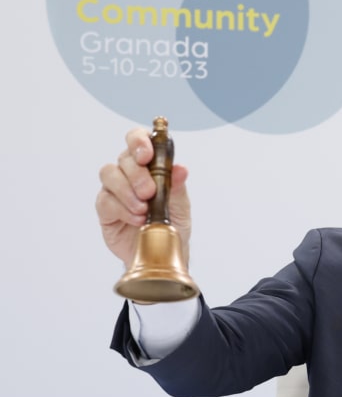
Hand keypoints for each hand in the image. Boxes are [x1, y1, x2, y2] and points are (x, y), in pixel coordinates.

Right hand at [95, 127, 191, 269]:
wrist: (161, 255)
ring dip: (127, 191)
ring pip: (109, 175)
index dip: (138, 141)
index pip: (137, 141)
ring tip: (144, 209)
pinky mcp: (105, 209)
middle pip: (123, 159)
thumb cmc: (172, 227)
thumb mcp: (181, 207)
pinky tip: (137, 219)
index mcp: (149, 167)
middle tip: (150, 192)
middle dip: (137, 174)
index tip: (146, 154)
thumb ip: (177, 186)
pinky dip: (122, 209)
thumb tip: (180, 168)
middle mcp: (129, 174)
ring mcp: (115, 190)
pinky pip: (106, 200)